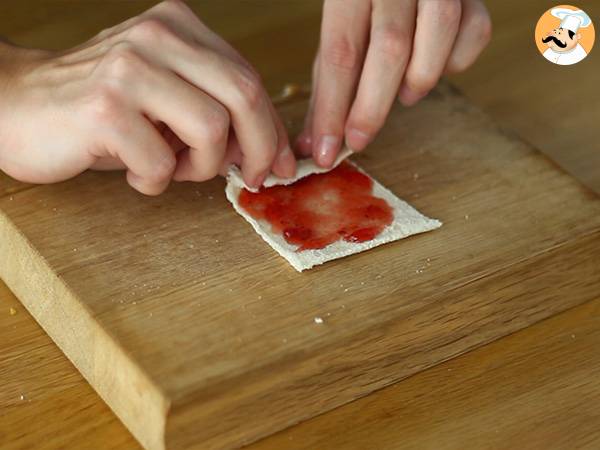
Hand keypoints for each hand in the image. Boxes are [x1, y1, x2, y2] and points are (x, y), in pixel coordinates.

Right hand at [0, 0, 295, 194]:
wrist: (17, 105)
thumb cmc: (102, 110)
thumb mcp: (167, 97)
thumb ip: (215, 109)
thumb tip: (268, 151)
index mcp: (178, 25)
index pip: (249, 78)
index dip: (273, 128)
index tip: (280, 164)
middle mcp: (156, 36)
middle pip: (244, 95)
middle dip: (260, 149)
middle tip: (250, 178)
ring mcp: (129, 68)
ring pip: (212, 128)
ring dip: (202, 166)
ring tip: (172, 169)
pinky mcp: (104, 107)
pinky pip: (162, 163)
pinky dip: (155, 181)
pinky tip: (134, 173)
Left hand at [296, 0, 491, 166]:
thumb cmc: (366, 5)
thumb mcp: (339, 31)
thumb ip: (328, 83)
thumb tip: (313, 145)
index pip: (341, 52)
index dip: (333, 108)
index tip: (326, 150)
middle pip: (390, 47)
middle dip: (372, 106)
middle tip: (359, 140)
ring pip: (440, 31)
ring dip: (420, 77)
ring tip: (405, 96)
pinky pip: (475, 30)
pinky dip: (456, 61)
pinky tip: (436, 65)